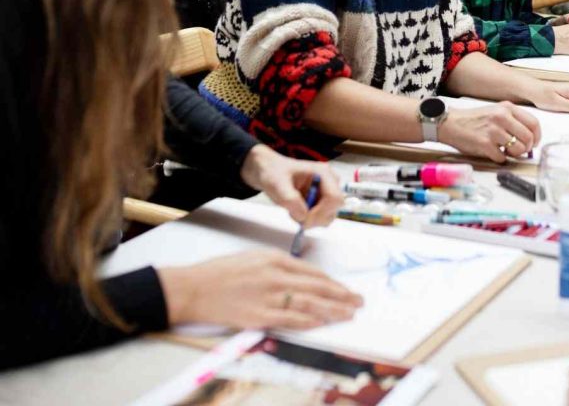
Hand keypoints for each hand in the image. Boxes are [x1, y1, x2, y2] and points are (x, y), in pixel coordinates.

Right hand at [159, 250, 363, 329]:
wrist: (196, 287)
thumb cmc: (222, 272)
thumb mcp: (254, 258)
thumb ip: (278, 266)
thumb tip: (300, 276)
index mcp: (275, 258)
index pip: (313, 272)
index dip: (333, 283)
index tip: (347, 290)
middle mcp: (276, 275)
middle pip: (317, 287)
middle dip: (341, 296)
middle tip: (358, 302)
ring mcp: (269, 296)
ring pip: (309, 303)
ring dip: (332, 310)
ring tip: (348, 314)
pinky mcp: (259, 316)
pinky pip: (290, 319)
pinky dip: (308, 321)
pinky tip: (322, 324)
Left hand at [239, 145, 342, 227]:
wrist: (269, 171)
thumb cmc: (274, 173)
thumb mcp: (277, 184)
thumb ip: (290, 199)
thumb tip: (304, 216)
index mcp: (323, 173)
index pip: (334, 197)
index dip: (322, 212)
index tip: (304, 218)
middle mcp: (329, 182)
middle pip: (334, 208)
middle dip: (316, 218)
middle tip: (297, 217)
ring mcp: (325, 192)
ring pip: (328, 215)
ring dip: (312, 220)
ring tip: (294, 211)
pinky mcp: (320, 201)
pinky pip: (320, 218)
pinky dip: (309, 220)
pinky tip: (296, 211)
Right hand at [440, 101, 541, 162]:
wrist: (450, 123)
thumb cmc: (474, 119)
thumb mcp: (496, 112)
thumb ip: (513, 121)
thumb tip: (530, 138)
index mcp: (507, 108)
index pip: (534, 123)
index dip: (537, 136)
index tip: (534, 143)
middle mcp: (502, 117)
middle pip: (528, 138)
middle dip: (526, 148)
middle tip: (519, 150)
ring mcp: (494, 130)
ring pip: (518, 150)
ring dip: (513, 154)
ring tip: (505, 151)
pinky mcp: (485, 144)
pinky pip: (502, 158)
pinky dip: (499, 158)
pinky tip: (492, 152)